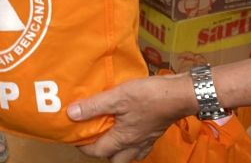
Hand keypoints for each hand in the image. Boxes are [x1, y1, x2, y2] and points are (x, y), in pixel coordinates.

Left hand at [69, 74, 193, 160]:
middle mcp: (135, 144)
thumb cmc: (148, 96)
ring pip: (130, 155)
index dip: (84, 147)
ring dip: (119, 150)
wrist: (180, 94)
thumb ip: (94, 106)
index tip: (75, 136)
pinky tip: (130, 130)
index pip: (98, 151)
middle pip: (116, 160)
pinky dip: (133, 143)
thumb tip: (71, 114)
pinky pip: (142, 145)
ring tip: (110, 135)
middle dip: (103, 153)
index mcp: (123, 139)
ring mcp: (147, 140)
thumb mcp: (117, 97)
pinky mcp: (156, 132)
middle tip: (93, 138)